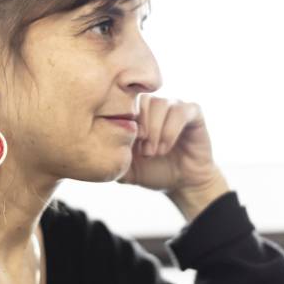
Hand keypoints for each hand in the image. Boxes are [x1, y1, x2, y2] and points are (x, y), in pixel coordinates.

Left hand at [118, 95, 229, 219]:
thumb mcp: (124, 167)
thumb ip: (109, 156)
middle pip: (142, 100)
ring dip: (155, 131)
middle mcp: (154, 104)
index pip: (124, 101)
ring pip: (161, 104)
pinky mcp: (193, 112)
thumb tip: (90, 148)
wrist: (182, 183)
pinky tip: (165, 148)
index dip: (124, 124)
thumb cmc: (152, 172)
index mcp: (136, 112)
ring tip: (153, 153)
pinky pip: (180, 111)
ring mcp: (174, 106)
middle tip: (143, 152)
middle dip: (141, 127)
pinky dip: (170, 131)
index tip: (128, 147)